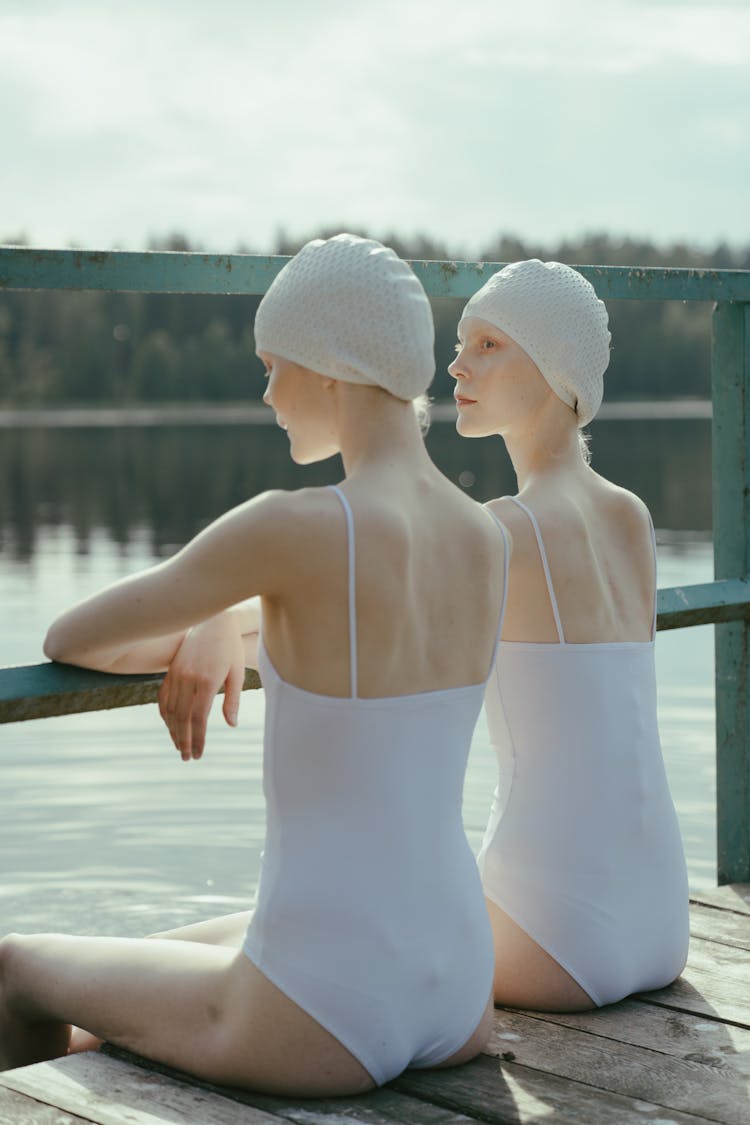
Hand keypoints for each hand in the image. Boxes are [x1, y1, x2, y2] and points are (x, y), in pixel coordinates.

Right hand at [158, 613, 244, 760]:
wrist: (212, 619)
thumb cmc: (230, 646)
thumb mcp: (237, 672)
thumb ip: (232, 699)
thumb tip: (231, 725)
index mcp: (207, 680)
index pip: (198, 718)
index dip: (198, 739)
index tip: (199, 754)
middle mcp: (188, 678)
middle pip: (181, 718)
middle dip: (184, 741)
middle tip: (188, 758)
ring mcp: (176, 674)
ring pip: (170, 709)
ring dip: (173, 731)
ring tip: (179, 746)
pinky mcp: (171, 670)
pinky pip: (163, 697)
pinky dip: (165, 714)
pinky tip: (170, 725)